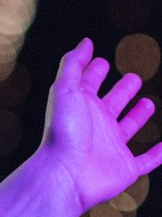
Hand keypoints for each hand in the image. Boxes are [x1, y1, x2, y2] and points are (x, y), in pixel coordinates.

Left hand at [0, 39, 161, 216]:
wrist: (66, 174)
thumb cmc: (64, 131)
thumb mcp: (66, 90)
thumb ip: (73, 64)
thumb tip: (86, 42)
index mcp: (81, 106)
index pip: (89, 84)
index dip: (94, 71)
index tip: (101, 61)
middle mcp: (96, 124)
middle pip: (112, 103)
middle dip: (122, 91)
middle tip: (133, 78)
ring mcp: (112, 146)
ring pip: (129, 128)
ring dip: (138, 116)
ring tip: (149, 102)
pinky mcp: (125, 168)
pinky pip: (147, 160)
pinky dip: (158, 154)